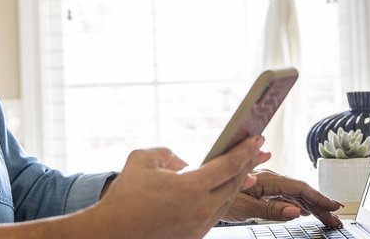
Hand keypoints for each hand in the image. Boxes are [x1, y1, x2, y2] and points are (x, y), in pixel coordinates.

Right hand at [82, 136, 268, 238]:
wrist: (112, 233)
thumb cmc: (124, 198)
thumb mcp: (142, 160)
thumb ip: (168, 153)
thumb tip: (184, 163)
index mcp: (191, 188)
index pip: (229, 166)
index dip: (245, 150)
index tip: (256, 139)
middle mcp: (201, 209)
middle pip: (234, 183)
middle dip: (249, 163)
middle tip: (258, 150)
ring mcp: (199, 225)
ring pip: (228, 200)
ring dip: (239, 182)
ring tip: (247, 169)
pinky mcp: (194, 236)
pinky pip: (215, 214)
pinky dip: (223, 199)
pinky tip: (225, 191)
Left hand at [223, 170, 344, 228]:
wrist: (198, 186)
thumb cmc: (215, 194)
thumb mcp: (244, 207)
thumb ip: (270, 210)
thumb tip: (295, 211)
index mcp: (267, 180)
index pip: (300, 189)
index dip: (319, 198)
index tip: (334, 207)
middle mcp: (268, 178)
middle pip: (300, 191)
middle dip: (320, 204)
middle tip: (335, 219)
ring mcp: (264, 182)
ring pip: (293, 193)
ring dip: (311, 204)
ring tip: (325, 216)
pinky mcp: (259, 187)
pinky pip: (284, 195)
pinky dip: (298, 202)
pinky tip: (303, 209)